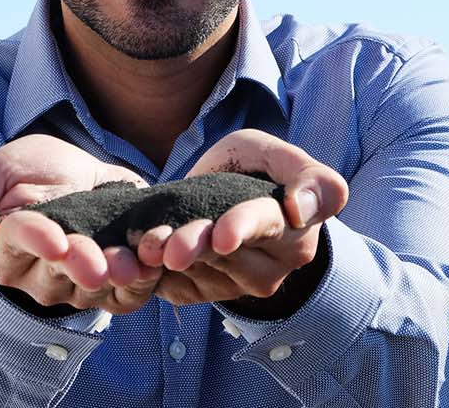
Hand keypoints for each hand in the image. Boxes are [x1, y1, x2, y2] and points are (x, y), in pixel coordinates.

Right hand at [0, 134, 162, 314]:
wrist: (77, 177)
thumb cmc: (27, 175)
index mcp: (3, 244)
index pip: (17, 244)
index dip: (37, 240)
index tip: (56, 240)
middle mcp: (36, 274)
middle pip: (57, 274)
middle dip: (80, 265)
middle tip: (98, 263)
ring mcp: (74, 286)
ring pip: (93, 290)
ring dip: (115, 277)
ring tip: (131, 264)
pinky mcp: (110, 291)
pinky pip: (125, 299)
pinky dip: (141, 285)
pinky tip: (150, 266)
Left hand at [134, 130, 347, 315]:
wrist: (222, 191)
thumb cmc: (255, 169)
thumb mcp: (276, 154)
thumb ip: (308, 176)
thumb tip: (303, 211)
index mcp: (295, 232)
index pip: (267, 227)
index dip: (242, 229)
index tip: (222, 237)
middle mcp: (272, 268)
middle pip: (228, 257)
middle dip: (195, 246)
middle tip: (166, 245)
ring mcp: (238, 286)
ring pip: (200, 274)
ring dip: (169, 260)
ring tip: (146, 245)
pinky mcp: (205, 293)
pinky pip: (179, 289)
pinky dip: (155, 275)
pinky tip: (140, 260)